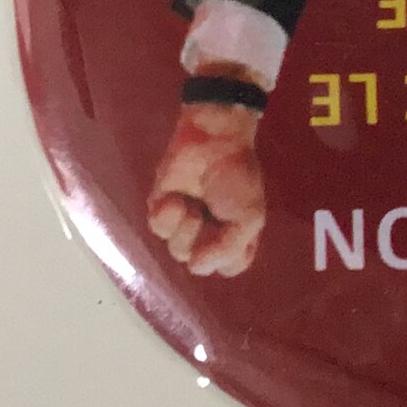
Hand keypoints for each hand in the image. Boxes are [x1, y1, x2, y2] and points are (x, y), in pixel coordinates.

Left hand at [147, 99, 265, 276]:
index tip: (232, 237)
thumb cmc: (236, 175)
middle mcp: (210, 233)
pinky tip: (175, 200)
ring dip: (183, 230)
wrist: (214, 140)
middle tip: (207, 218)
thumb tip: (195, 267)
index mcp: (237, 234)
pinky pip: (158, 228)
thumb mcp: (249, 217)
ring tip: (189, 205)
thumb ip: (228, 250)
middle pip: (200, 265)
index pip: (231, 266)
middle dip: (202, 245)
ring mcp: (184, 222)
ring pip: (177, 249)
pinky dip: (166, 217)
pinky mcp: (162, 207)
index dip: (228, 259)